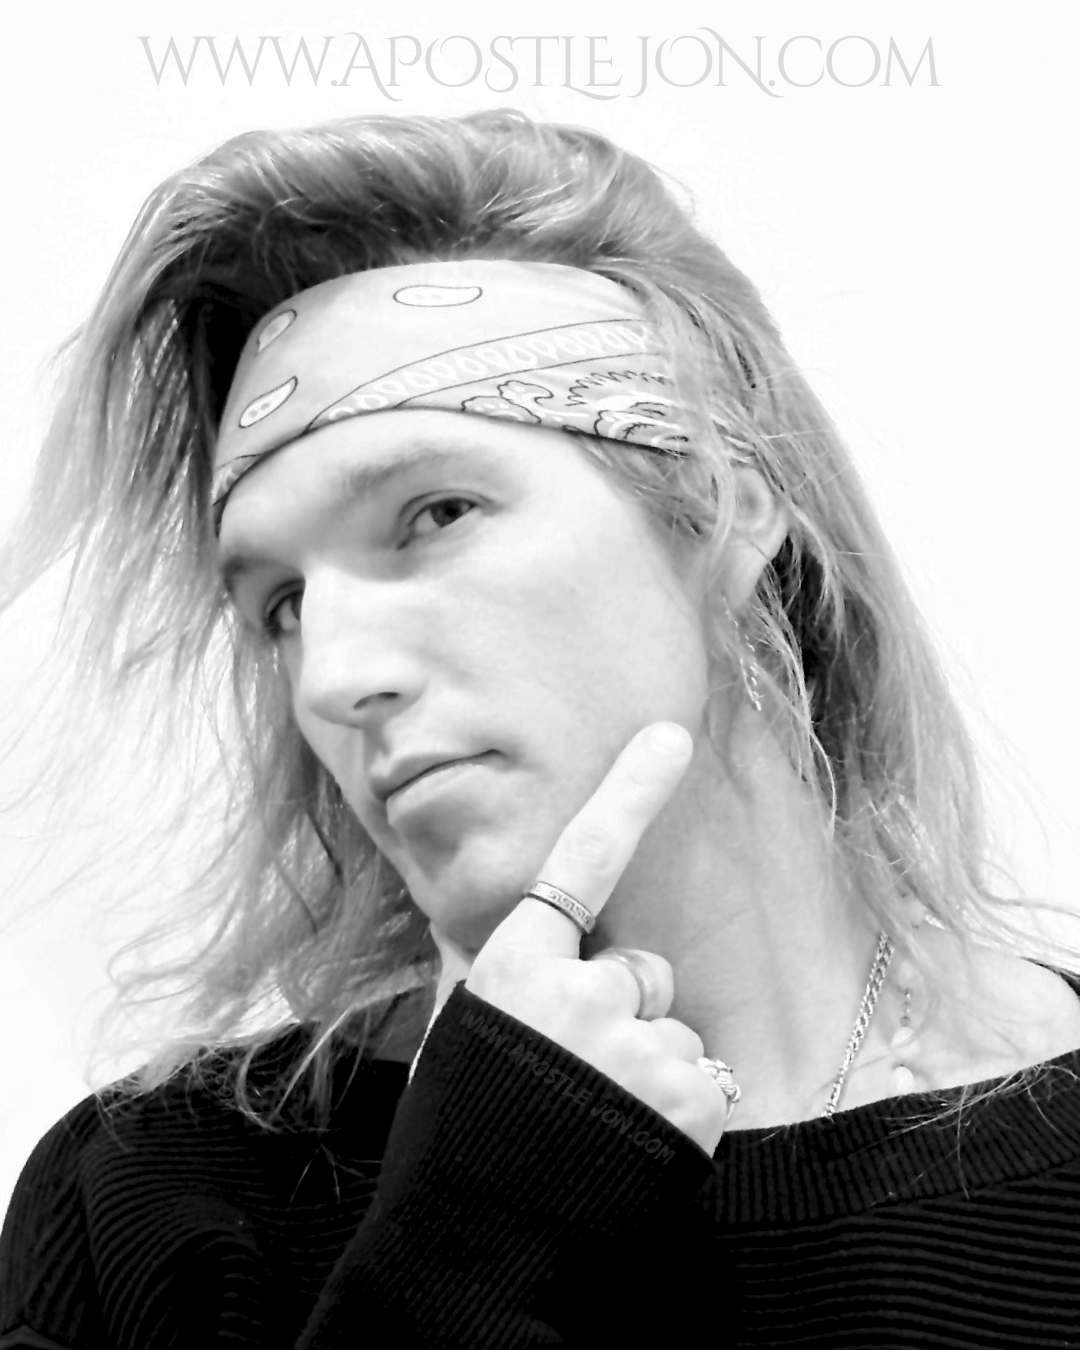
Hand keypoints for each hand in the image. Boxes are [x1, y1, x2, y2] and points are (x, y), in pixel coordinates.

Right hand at [426, 722, 731, 1154]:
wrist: (474, 1247)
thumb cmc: (461, 1131)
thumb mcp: (457, 1031)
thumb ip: (482, 966)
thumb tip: (466, 913)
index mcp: (517, 966)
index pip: (582, 861)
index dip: (629, 794)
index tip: (671, 737)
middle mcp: (579, 992)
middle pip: (643, 970)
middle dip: (626, 1013)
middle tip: (578, 1076)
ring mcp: (637, 1045)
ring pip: (675, 1031)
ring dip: (652, 1070)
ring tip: (599, 1121)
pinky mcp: (688, 1099)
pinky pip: (707, 1078)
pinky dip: (684, 1111)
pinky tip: (633, 1144)